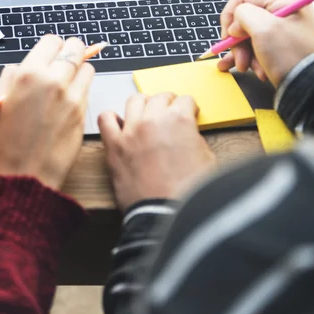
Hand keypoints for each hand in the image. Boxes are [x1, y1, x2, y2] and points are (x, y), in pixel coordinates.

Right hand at [0, 35, 94, 189]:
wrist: (25, 177)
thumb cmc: (6, 144)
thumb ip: (11, 79)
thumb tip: (21, 67)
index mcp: (29, 75)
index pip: (52, 41)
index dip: (51, 46)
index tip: (50, 53)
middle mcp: (54, 81)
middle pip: (75, 48)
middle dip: (70, 51)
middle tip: (64, 60)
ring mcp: (72, 97)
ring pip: (87, 67)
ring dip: (79, 70)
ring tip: (67, 81)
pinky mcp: (83, 113)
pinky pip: (88, 89)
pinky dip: (82, 89)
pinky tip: (69, 100)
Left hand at [98, 93, 215, 210]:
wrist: (167, 216)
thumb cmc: (188, 193)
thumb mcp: (207, 159)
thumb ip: (195, 138)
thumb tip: (187, 134)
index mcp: (179, 120)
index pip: (185, 100)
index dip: (189, 108)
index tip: (188, 113)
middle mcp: (153, 120)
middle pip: (160, 97)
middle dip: (168, 103)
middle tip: (169, 113)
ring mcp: (131, 131)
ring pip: (134, 100)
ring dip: (143, 105)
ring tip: (146, 114)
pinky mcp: (114, 146)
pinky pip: (105, 119)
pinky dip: (111, 118)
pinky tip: (120, 126)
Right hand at [217, 0, 313, 86]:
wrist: (309, 87)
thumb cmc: (290, 55)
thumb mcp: (263, 29)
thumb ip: (242, 15)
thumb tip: (235, 25)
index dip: (230, 17)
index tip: (228, 37)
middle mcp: (282, 8)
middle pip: (244, 18)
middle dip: (238, 41)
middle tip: (240, 59)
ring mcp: (281, 26)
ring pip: (247, 34)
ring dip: (243, 52)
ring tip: (247, 67)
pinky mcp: (278, 43)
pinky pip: (255, 44)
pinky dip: (249, 57)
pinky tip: (246, 68)